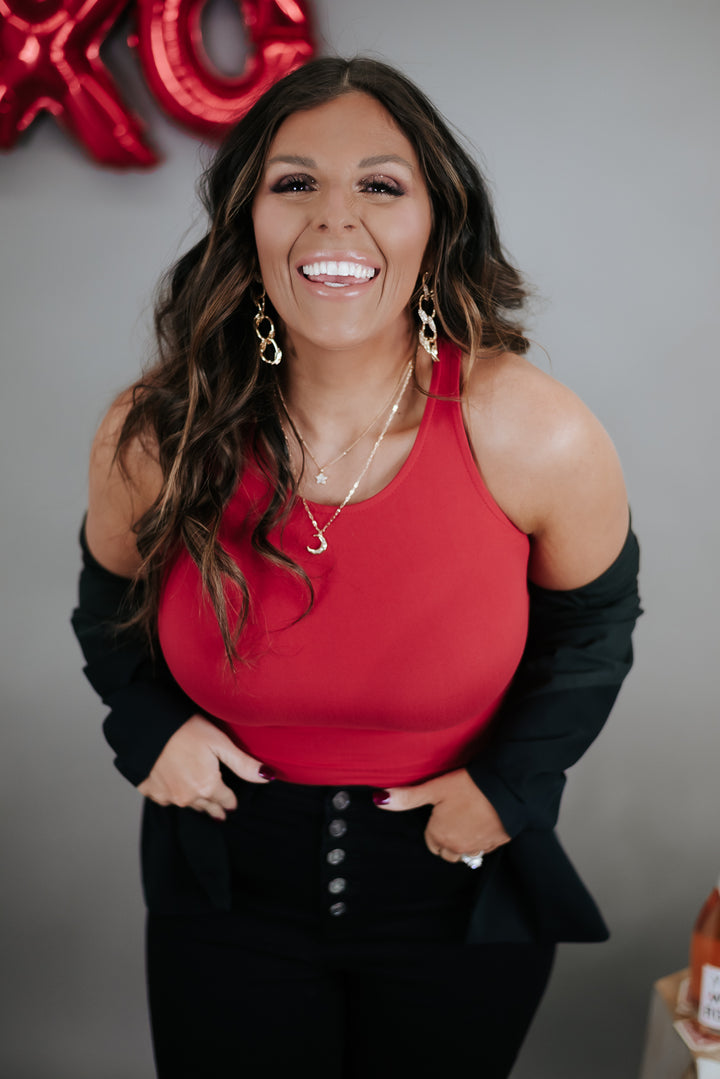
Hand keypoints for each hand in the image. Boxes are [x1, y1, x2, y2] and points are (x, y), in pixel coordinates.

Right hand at [137, 715, 272, 820]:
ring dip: (194, 800)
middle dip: (215, 804)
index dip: (231, 799)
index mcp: (207, 786)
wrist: (147, 726)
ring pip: (187, 804)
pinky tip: (174, 785)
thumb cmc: (186, 729)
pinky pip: (165, 798)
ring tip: (200, 798)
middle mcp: (187, 797)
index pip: (227, 801)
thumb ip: (244, 764)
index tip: (232, 801)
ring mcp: (166, 796)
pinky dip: (171, 792)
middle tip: (220, 808)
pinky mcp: (149, 790)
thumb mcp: (220, 743)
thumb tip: (268, 776)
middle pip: (207, 807)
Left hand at [374, 768, 510, 862]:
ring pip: (464, 853)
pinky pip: (483, 849)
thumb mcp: (434, 788)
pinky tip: (483, 821)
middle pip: (446, 851)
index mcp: (439, 835)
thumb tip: (378, 798)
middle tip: (452, 815)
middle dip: (446, 838)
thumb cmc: (468, 786)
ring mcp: (478, 848)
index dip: (433, 826)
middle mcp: (457, 847)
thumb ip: (407, 797)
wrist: (507, 789)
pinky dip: (481, 839)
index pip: (430, 842)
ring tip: (467, 819)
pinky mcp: (496, 845)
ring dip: (463, 842)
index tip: (440, 812)